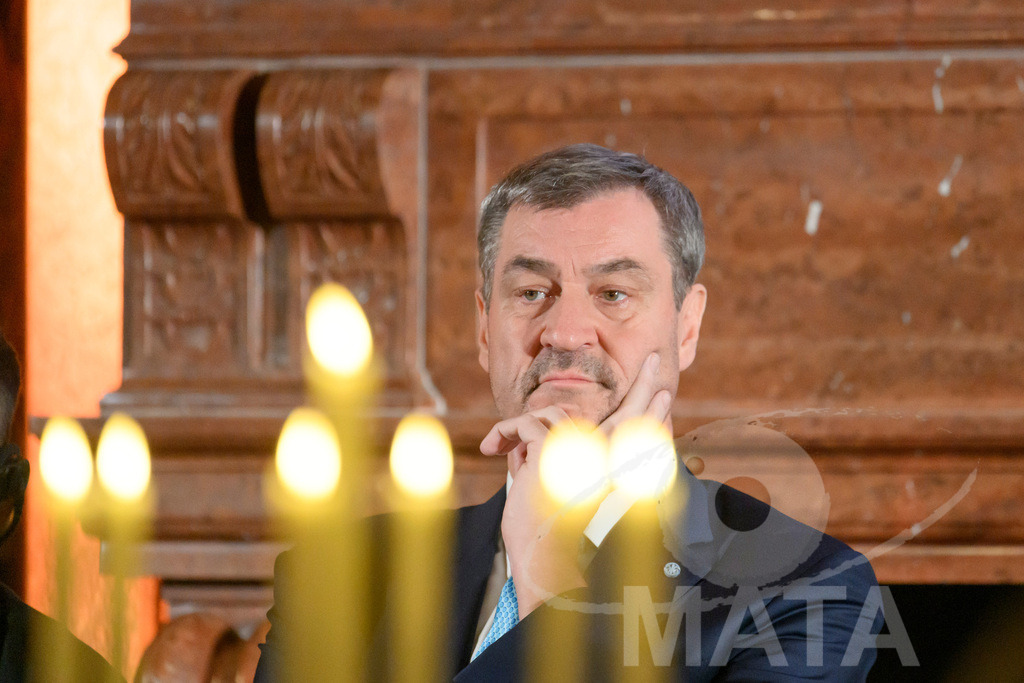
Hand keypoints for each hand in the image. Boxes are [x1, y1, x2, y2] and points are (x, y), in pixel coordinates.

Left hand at [480, 352, 673, 616]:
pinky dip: (506, 432)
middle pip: (630, 415)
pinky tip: (493, 448)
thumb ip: (553, 473)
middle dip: (647, 387)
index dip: (651, 412)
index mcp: (610, 478)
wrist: (547, 575)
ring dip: (521, 426)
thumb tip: (526, 447)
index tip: (666, 392)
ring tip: (496, 444)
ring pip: (554, 416)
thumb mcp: (554, 503)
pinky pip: (527, 424)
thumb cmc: (549, 550)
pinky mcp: (553, 453)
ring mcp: (584, 456)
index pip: (634, 437)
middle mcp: (605, 465)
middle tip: (658, 363)